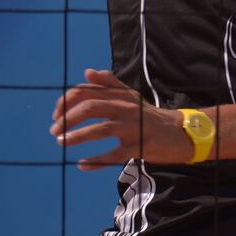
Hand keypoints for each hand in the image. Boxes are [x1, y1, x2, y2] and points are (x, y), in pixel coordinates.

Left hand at [50, 68, 192, 169]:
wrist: (181, 132)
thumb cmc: (150, 116)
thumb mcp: (132, 96)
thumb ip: (110, 84)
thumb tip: (88, 72)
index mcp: (123, 95)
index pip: (89, 91)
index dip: (67, 101)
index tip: (56, 114)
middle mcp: (128, 108)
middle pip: (93, 107)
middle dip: (68, 118)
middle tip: (54, 131)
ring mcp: (134, 127)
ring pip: (102, 129)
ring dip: (77, 136)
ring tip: (61, 142)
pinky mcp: (140, 147)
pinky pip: (114, 154)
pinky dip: (96, 161)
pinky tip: (82, 164)